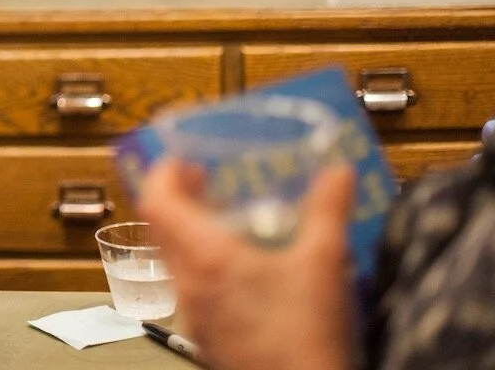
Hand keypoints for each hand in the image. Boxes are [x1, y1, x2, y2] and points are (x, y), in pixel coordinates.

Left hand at [139, 160, 357, 369]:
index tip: (183, 159)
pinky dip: (198, 264)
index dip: (162, 172)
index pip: (155, 201)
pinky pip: (186, 287)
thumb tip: (338, 172)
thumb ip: (328, 211)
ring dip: (185, 232)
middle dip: (175, 198)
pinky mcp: (204, 336)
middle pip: (157, 227)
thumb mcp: (323, 264)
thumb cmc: (306, 336)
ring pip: (170, 258)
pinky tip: (237, 269)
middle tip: (203, 182)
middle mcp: (187, 284)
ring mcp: (192, 313)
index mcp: (204, 258)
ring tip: (223, 222)